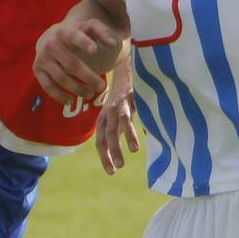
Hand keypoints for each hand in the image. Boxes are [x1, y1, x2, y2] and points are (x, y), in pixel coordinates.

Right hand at [33, 19, 117, 103]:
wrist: (52, 37)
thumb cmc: (77, 34)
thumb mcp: (90, 27)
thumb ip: (104, 33)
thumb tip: (113, 44)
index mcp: (65, 32)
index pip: (74, 36)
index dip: (83, 42)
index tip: (94, 50)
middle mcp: (51, 44)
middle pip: (71, 64)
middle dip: (88, 77)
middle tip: (101, 87)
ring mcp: (43, 57)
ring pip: (61, 78)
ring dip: (77, 88)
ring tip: (90, 93)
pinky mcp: (37, 69)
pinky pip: (47, 86)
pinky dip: (59, 96)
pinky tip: (71, 100)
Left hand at [96, 58, 139, 174]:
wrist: (130, 66)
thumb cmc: (128, 93)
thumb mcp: (124, 111)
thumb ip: (126, 128)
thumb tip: (134, 145)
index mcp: (105, 117)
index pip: (101, 140)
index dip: (104, 156)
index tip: (111, 171)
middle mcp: (108, 112)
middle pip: (106, 135)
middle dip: (110, 153)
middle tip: (116, 169)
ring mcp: (117, 105)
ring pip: (115, 127)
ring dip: (119, 144)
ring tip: (127, 159)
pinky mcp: (126, 98)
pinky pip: (127, 116)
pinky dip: (130, 130)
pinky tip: (137, 143)